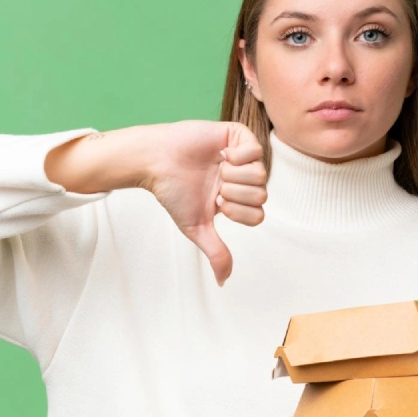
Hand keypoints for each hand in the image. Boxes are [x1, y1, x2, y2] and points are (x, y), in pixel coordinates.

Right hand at [45, 120, 267, 285]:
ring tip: (216, 169)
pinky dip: (238, 156)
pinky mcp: (237, 135)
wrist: (156, 163)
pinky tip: (221, 154)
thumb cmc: (174, 192)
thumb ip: (216, 252)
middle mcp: (243, 178)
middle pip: (261, 195)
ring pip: (261, 174)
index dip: (237, 212)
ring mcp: (242, 156)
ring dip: (234, 176)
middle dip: (234, 195)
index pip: (258, 214)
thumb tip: (224, 281)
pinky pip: (255, 149)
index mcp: (237, 198)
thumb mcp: (197, 227)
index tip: (216, 203)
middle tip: (215, 186)